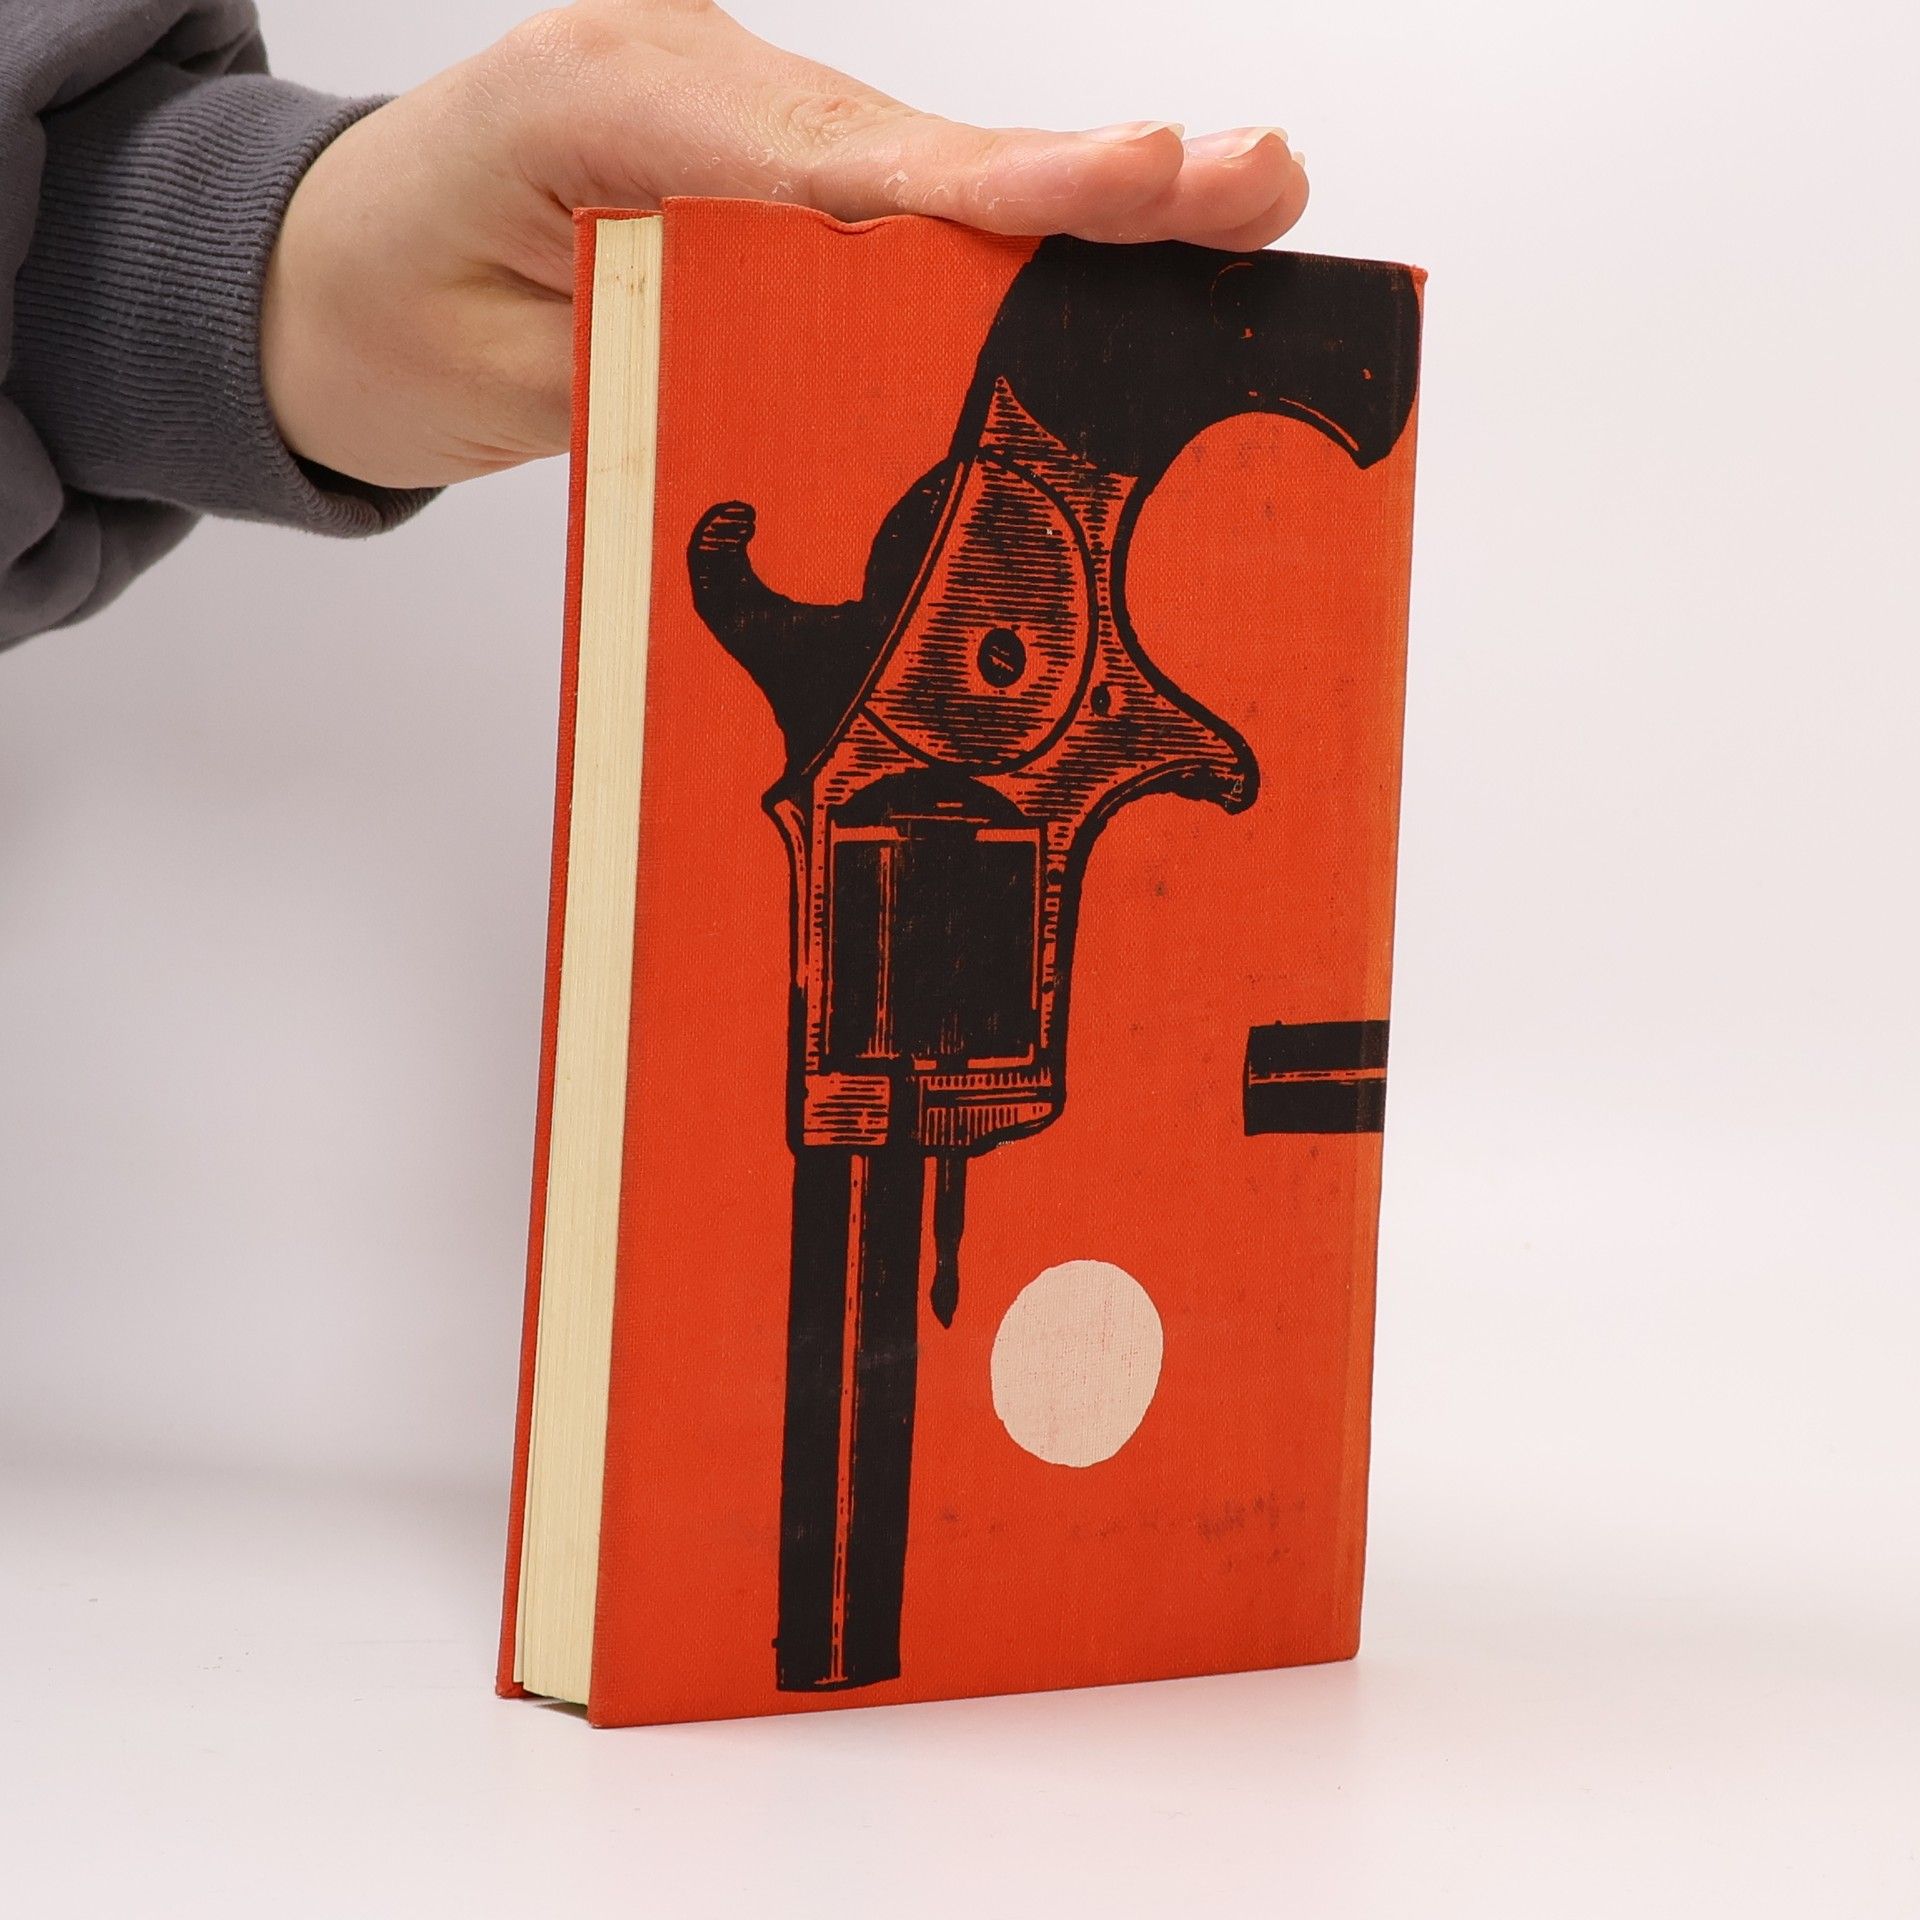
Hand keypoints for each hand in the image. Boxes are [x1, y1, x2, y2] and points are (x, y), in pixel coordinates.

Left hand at [261, 0, 1309, 489]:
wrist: (323, 284)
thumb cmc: (390, 301)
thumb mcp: (511, 361)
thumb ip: (664, 366)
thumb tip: (824, 396)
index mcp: (628, 98)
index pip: (849, 167)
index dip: (1003, 193)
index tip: (1134, 184)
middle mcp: (709, 91)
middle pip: (933, 156)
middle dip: (1098, 181)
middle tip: (1253, 184)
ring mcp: (743, 130)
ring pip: (935, 184)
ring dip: (1082, 213)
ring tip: (1232, 209)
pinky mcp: (764, 183)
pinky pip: (897, 218)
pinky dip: (1004, 244)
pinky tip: (1121, 251)